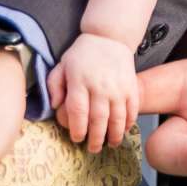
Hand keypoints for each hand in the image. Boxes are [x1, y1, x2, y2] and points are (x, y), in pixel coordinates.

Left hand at [51, 35, 137, 152]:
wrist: (109, 37)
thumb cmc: (82, 54)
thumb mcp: (62, 66)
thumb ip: (54, 86)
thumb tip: (55, 106)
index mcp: (80, 82)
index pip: (78, 112)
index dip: (77, 129)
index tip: (77, 138)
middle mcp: (100, 86)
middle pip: (98, 120)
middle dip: (96, 139)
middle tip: (93, 149)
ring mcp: (118, 88)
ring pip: (117, 118)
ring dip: (114, 135)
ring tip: (110, 144)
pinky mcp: (132, 87)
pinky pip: (132, 110)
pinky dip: (128, 123)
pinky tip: (124, 130)